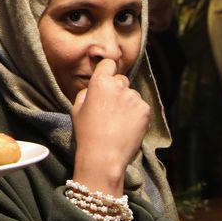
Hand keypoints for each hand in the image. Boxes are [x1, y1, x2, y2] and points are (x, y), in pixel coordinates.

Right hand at [71, 58, 149, 195]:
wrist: (104, 156)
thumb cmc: (87, 134)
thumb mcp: (76, 110)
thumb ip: (86, 93)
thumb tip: (94, 87)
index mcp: (100, 83)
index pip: (109, 64)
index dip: (108, 71)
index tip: (108, 79)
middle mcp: (119, 86)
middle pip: (121, 80)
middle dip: (117, 90)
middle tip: (111, 110)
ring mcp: (134, 97)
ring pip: (132, 95)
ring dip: (127, 104)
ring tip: (118, 123)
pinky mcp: (145, 110)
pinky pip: (141, 107)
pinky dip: (136, 115)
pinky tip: (127, 127)